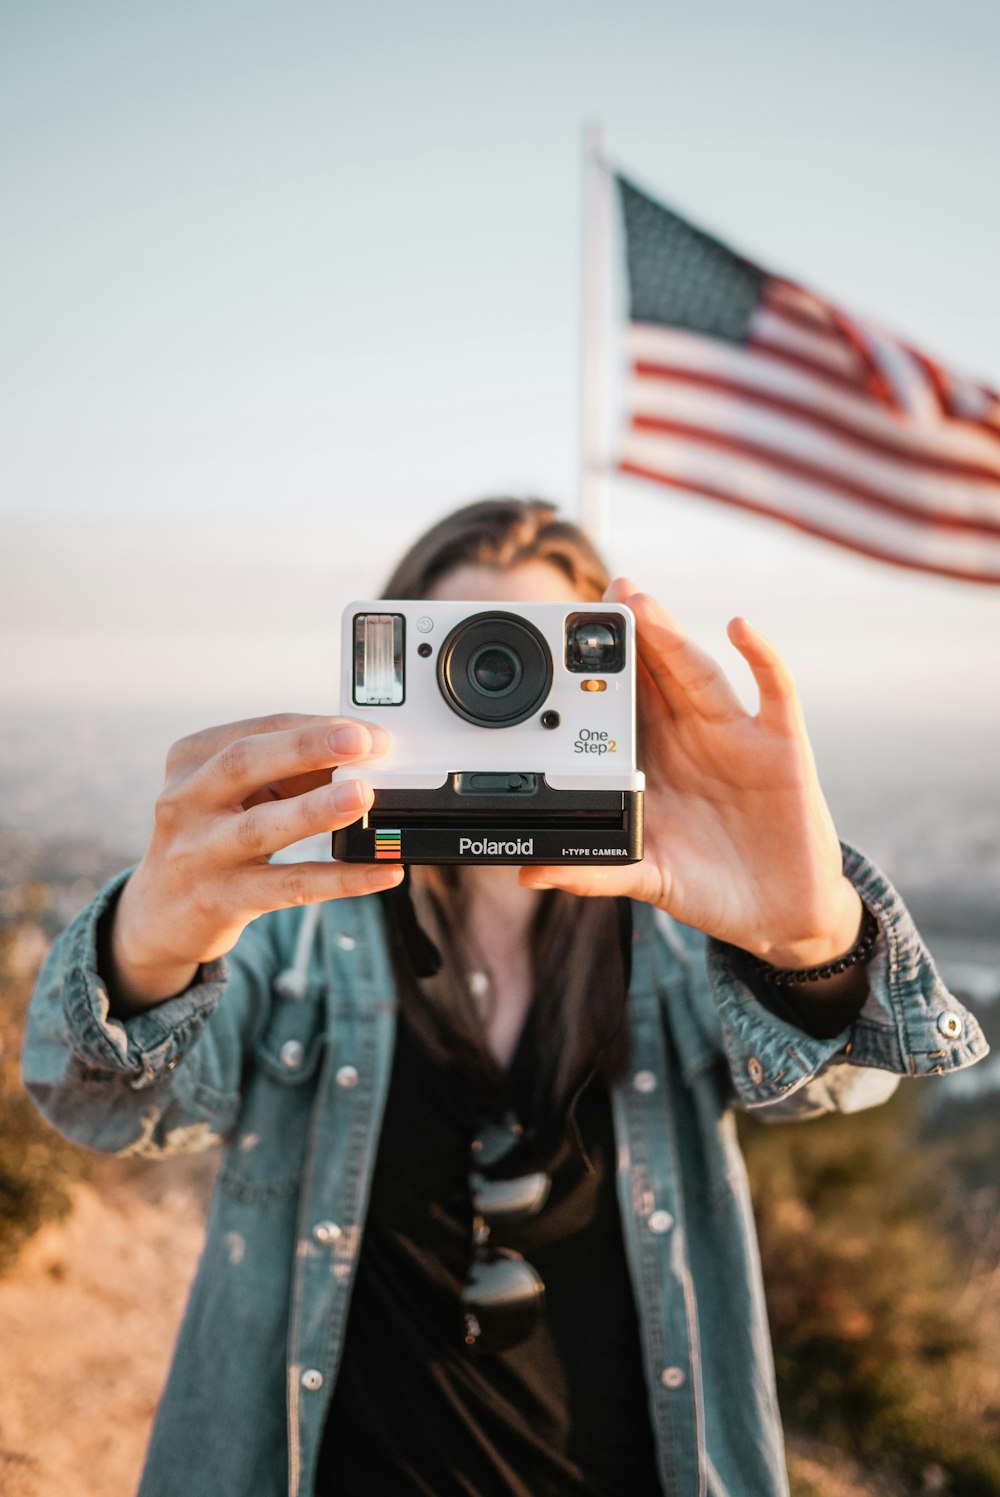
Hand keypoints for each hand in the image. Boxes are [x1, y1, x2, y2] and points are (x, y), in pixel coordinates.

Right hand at [110, 713, 401, 1009]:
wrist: (161, 913)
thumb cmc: (213, 836)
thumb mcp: (235, 795)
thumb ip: (289, 774)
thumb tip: (365, 761)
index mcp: (192, 759)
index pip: (260, 730)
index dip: (317, 728)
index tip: (369, 731)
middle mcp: (185, 801)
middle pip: (244, 763)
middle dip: (306, 748)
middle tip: (363, 742)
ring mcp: (198, 853)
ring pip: (259, 828)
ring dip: (315, 810)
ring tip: (363, 797)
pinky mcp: (220, 900)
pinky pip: (289, 888)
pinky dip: (341, 879)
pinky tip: (383, 873)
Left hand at [520, 582, 861, 967]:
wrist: (780, 914)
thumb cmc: (710, 888)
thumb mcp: (648, 878)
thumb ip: (595, 872)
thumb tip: (530, 873)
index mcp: (652, 761)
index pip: (618, 703)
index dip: (594, 669)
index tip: (562, 634)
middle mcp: (691, 737)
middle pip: (655, 673)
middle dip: (631, 632)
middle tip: (603, 591)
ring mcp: (736, 737)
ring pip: (699, 674)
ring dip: (672, 637)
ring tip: (641, 603)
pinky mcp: (782, 747)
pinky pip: (774, 692)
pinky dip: (762, 656)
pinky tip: (739, 628)